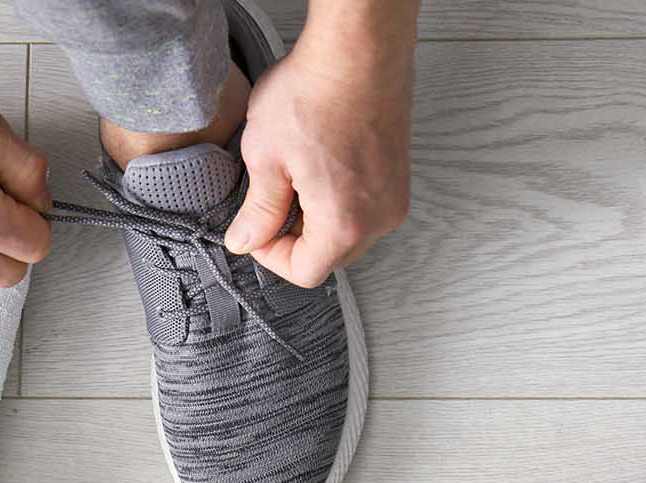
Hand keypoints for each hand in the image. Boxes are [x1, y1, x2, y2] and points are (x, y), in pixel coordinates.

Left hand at [223, 14, 414, 287]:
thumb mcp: (266, 156)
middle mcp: (378, 219)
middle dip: (293, 239)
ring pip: (347, 233)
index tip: (254, 230)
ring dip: (315, 219)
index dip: (271, 257)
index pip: (305, 272)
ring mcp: (394, 197)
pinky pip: (363, 208)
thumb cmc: (315, 92)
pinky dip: (337, 201)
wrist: (360, 47)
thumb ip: (258, 210)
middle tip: (267, 202)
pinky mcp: (399, 176)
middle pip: (329, 256)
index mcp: (344, 224)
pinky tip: (317, 164)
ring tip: (292, 176)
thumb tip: (246, 241)